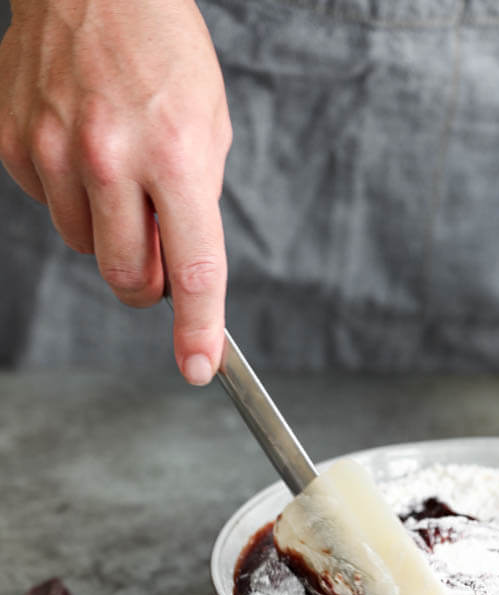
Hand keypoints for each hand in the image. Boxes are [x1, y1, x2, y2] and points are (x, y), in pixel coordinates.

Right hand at [0, 0, 231, 384]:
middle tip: (160, 254)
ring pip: (84, 247)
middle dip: (149, 283)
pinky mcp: (14, 141)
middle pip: (127, 276)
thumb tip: (177, 269)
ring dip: (108, 232)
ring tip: (120, 173)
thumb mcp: (208, 126)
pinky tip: (82, 148)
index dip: (198, 329)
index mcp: (174, 153)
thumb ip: (196, 204)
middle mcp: (109, 155)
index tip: (198, 366)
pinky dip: (71, 194)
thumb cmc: (162, 51)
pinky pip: (48, 206)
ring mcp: (53, 148)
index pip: (192, 267)